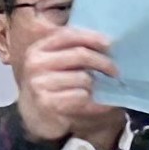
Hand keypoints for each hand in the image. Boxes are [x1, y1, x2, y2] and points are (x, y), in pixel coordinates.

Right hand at [17, 27, 116, 141]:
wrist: (32, 114)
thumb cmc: (51, 83)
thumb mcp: (54, 62)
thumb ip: (72, 49)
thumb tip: (108, 43)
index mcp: (39, 49)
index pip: (67, 35)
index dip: (91, 37)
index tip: (110, 44)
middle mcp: (36, 64)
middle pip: (80, 55)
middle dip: (103, 62)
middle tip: (115, 71)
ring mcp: (39, 84)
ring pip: (83, 78)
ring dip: (97, 84)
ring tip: (100, 88)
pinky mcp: (47, 103)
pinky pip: (82, 97)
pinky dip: (96, 100)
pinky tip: (98, 102)